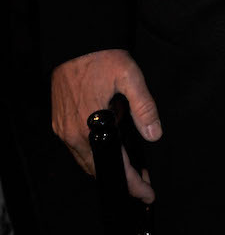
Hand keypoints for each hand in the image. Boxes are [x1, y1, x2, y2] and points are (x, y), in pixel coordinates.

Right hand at [51, 48, 161, 201]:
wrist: (76, 41)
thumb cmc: (102, 57)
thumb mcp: (130, 77)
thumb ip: (144, 107)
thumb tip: (154, 134)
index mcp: (89, 126)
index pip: (114, 166)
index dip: (133, 183)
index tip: (147, 193)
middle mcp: (72, 133)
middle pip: (97, 169)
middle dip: (122, 179)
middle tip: (143, 182)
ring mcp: (63, 128)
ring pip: (86, 160)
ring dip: (108, 165)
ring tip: (132, 165)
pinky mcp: (60, 121)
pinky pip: (78, 147)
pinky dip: (96, 151)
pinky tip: (111, 143)